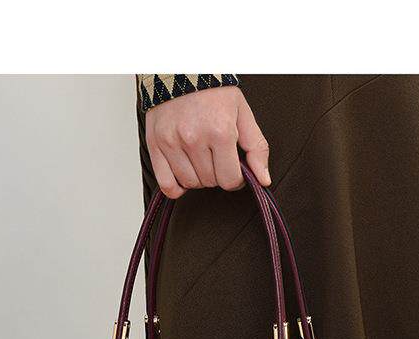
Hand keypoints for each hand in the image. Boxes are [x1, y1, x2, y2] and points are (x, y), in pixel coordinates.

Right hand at [145, 85, 269, 198]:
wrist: (182, 70)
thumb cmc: (214, 91)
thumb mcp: (243, 114)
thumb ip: (256, 148)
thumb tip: (263, 179)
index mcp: (220, 131)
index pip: (230, 180)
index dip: (236, 179)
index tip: (234, 170)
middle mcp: (194, 138)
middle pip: (210, 182)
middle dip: (217, 174)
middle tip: (216, 158)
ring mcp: (172, 142)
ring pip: (190, 183)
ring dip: (198, 178)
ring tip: (200, 160)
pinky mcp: (155, 144)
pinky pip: (167, 184)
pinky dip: (176, 187)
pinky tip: (183, 176)